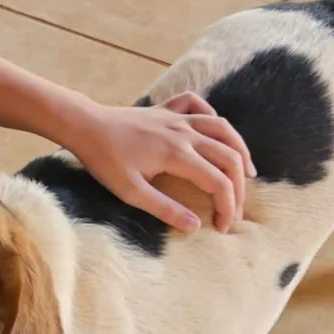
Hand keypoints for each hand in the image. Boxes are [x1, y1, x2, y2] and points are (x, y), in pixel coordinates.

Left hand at [72, 91, 255, 232]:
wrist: (85, 126)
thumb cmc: (105, 161)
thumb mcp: (131, 193)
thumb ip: (165, 209)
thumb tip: (195, 226)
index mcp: (178, 154)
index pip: (217, 182)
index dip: (227, 206)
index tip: (223, 227)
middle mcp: (185, 133)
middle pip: (229, 156)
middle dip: (239, 186)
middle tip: (235, 209)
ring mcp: (178, 118)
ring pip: (222, 128)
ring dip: (239, 149)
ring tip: (248, 171)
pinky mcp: (167, 110)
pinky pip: (198, 106)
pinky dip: (212, 117)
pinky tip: (214, 132)